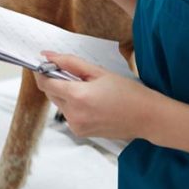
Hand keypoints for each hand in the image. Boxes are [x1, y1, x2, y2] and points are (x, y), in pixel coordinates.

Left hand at [34, 52, 156, 140]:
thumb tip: (48, 56)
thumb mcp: (98, 72)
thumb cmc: (127, 92)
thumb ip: (70, 63)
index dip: (42, 72)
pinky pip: (68, 114)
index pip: (45, 83)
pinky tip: (92, 102)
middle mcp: (73, 114)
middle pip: (51, 93)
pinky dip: (73, 105)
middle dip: (56, 81)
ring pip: (59, 104)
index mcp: (77, 96)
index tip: (44, 64)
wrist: (147, 117)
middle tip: (74, 74)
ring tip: (88, 89)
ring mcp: (76, 126)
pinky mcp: (80, 132)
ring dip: (66, 94)